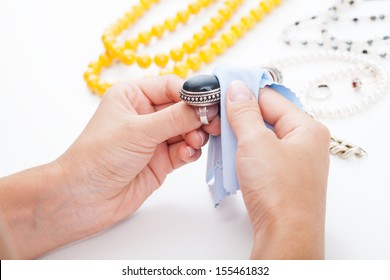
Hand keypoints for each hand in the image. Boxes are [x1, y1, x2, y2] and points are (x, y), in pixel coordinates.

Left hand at [0, 75, 219, 257]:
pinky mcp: (162, 160)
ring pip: (188, 130)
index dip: (192, 93)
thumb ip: (175, 117)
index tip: (211, 102)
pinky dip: (191, 151)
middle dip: (198, 116)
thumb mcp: (138, 131)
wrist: (83, 199)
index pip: (172, 86)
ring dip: (196, 134)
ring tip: (193, 142)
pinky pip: (185, 150)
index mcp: (133, 96)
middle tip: (212, 124)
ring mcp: (155, 139)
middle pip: (183, 108)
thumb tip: (206, 105)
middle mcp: (145, 115)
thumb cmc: (98, 158)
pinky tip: (186, 155)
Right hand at [225, 81, 329, 258]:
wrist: (285, 234)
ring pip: (261, 138)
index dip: (245, 92)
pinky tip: (230, 157)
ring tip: (220, 138)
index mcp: (307, 128)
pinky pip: (261, 156)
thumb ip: (244, 113)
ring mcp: (294, 162)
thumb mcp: (256, 143)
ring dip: (239, 137)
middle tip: (216, 118)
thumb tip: (237, 88)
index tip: (222, 88)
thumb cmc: (279, 191)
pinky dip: (244, 154)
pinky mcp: (283, 178)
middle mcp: (304, 143)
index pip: (271, 98)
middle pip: (266, 118)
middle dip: (239, 118)